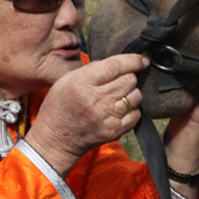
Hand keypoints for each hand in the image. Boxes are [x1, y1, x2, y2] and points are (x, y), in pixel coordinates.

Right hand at [25, 54, 149, 175]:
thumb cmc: (60, 106)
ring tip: (116, 96)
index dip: (133, 60)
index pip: (115, 66)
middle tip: (118, 81)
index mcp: (82, 83)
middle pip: (129, 80)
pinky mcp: (114, 131)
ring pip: (135, 96)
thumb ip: (92, 68)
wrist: (56, 140)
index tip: (142, 59)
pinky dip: (131, 110)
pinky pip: (136, 114)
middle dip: (128, 77)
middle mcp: (96, 100)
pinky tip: (118, 109)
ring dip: (130, 93)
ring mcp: (106, 117)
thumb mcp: (67, 79)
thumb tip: (119, 63)